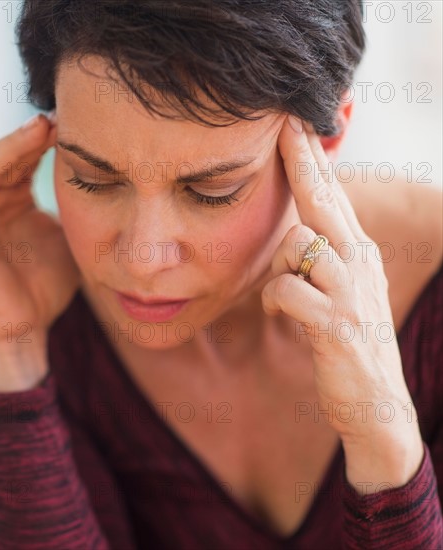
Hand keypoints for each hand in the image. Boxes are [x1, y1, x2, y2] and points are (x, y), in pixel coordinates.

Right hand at [0, 114, 80, 389]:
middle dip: (33, 138)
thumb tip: (101, 191)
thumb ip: (75, 215)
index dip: (47, 142)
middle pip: (10, 159)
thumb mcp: (68, 242)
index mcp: (18, 204)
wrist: (23, 328)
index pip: (29, 162)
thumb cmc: (43, 288)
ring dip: (10, 146)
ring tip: (37, 127)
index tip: (75, 126)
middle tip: (59, 120)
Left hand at [260, 115, 423, 489]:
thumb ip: (322, 256)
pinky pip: (285, 290)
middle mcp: (358, 260)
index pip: (331, 194)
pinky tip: (278, 314)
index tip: (295, 122)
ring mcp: (350, 290)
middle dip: (303, 160)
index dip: (313, 157)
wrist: (374, 400)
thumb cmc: (346, 336)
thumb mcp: (340, 288)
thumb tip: (294, 230)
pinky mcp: (335, 322)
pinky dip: (272, 300)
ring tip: (283, 294)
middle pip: (323, 199)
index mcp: (356, 250)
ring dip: (278, 268)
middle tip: (285, 124)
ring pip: (296, 244)